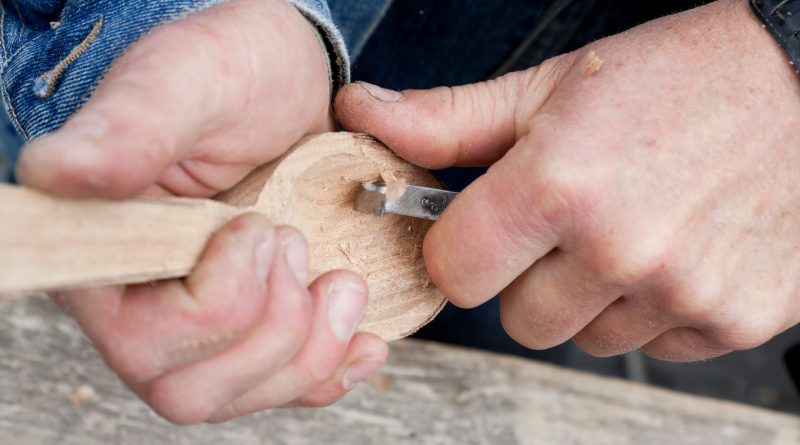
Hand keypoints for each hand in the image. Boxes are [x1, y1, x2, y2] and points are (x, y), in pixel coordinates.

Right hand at [17, 0, 385, 422]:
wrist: (278, 82)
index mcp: (105, 250)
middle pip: (190, 389)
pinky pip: (288, 387)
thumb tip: (54, 172)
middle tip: (297, 241)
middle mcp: (142, 303)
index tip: (256, 225)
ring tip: (341, 280)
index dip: (214, 304)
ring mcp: (200, 326)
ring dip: (311, 349)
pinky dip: (334, 370)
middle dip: (273, 325)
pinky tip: (363, 340)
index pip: (139, 337)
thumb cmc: (224, 72)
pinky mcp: (254, 327)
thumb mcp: (183, 82)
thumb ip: (127, 131)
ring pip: (242, 394)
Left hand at [335, 0, 799, 361]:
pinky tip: (671, 250)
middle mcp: (620, 250)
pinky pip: (648, 345)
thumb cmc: (676, 76)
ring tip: (622, 230)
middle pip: (515, 318)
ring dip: (585, 296)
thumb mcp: (551, 86)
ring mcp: (681, 293)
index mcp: (560, 185)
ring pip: (581, 337)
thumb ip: (446, 118)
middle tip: (560, 223)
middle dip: (522, 276)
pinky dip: (646, 310)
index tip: (478, 227)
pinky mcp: (731, 321)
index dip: (457, 249)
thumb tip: (359, 114)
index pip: (453, 272)